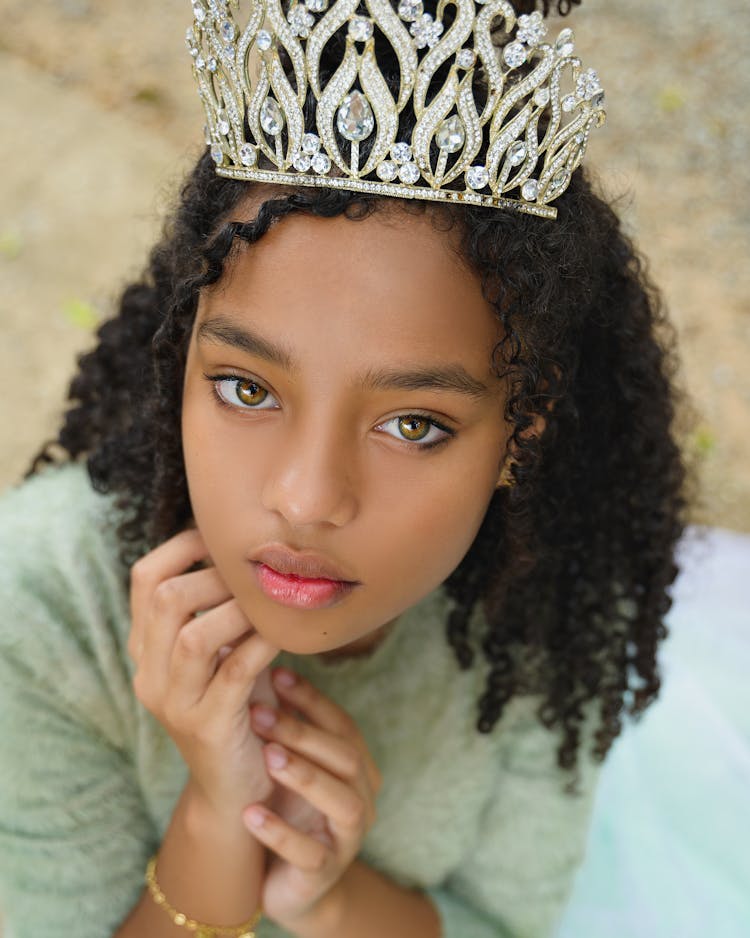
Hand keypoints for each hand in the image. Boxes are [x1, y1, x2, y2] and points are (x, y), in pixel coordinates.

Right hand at [128, 529, 280, 820]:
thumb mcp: (221, 654)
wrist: (236, 789)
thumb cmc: (239, 707)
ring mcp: (174, 704)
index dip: (184, 547)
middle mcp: (150, 674)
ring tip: (270, 601)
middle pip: (165, 600)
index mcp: (146, 650)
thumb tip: (249, 549)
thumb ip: (220, 610)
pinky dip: (262, 644)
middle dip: (216, 575)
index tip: (224, 538)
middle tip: (255, 573)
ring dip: (239, 610)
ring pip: (195, 637)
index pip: (144, 578)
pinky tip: (285, 634)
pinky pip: (235, 673)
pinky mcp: (207, 728)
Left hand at [243, 667, 382, 932]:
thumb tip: (257, 660)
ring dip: (305, 775)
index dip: (312, 700)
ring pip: (342, 802)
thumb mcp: (286, 762)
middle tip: (260, 713)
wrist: (284, 882)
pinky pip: (310, 854)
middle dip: (303, 732)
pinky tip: (251, 814)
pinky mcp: (324, 875)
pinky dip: (281, 833)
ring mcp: (347, 838)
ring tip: (266, 756)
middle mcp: (361, 798)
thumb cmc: (286, 808)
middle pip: (346, 757)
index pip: (342, 724)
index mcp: (356, 766)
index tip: (276, 676)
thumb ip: (282, 722)